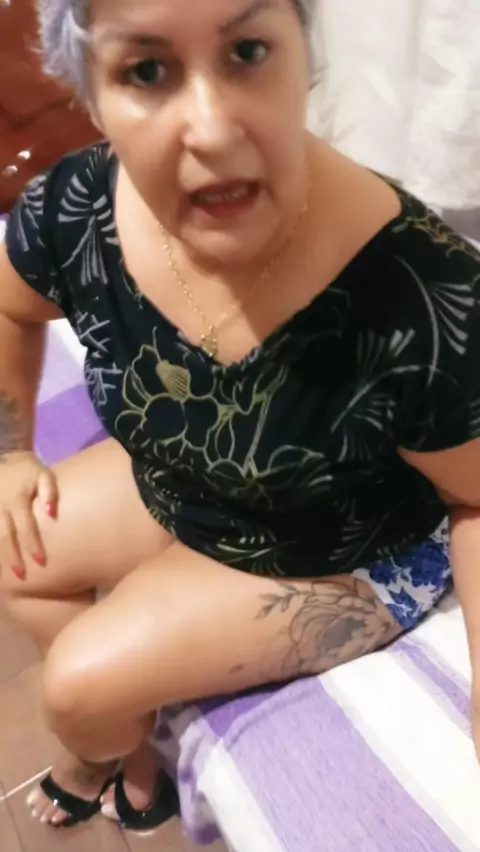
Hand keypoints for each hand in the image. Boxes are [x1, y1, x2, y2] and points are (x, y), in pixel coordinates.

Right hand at [0, 451, 57, 580]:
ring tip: (6, 574)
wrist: (1, 455)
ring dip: (0, 555)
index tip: (41, 562)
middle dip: (13, 558)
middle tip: (21, 576)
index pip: (26, 527)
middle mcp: (1, 508)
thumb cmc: (26, 469)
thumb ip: (50, 491)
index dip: (33, 545)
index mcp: (17, 501)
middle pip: (6, 537)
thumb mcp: (43, 473)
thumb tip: (52, 514)